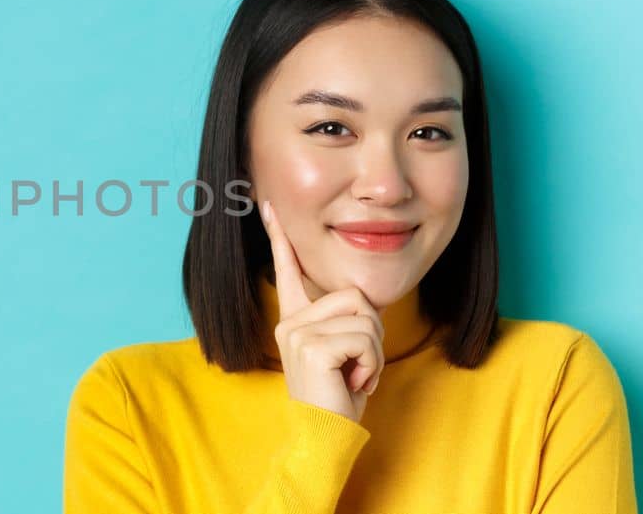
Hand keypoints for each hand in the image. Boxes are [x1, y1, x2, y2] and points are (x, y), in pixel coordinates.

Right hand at [259, 200, 385, 422]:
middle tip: (357, 367)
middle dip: (372, 333)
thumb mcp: (343, 352)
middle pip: (356, 297)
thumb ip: (344, 322)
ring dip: (373, 353)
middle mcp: (290, 321)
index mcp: (294, 320)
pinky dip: (371, 366)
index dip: (279, 237)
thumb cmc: (338, 396)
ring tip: (353, 377)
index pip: (287, 271)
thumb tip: (357, 300)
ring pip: (365, 318)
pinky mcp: (311, 345)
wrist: (325, 435)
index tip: (269, 207)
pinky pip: (364, 340)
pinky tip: (352, 384)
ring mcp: (297, 332)